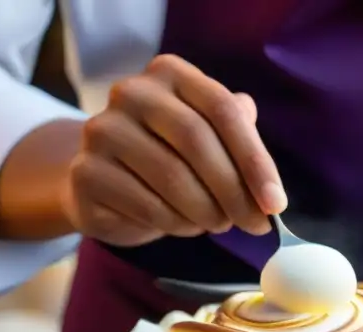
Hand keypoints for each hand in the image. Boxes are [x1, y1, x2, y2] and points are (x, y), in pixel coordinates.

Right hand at [60, 54, 286, 246]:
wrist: (104, 182)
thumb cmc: (168, 159)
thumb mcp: (208, 142)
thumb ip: (238, 146)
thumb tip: (270, 188)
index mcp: (169, 74)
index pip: (222, 110)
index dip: (255, 160)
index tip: (276, 203)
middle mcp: (131, 93)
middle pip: (197, 141)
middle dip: (234, 192)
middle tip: (254, 225)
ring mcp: (102, 130)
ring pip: (173, 177)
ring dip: (206, 212)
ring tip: (216, 222)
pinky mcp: (86, 173)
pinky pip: (147, 205)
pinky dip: (176, 225)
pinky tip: (184, 226)